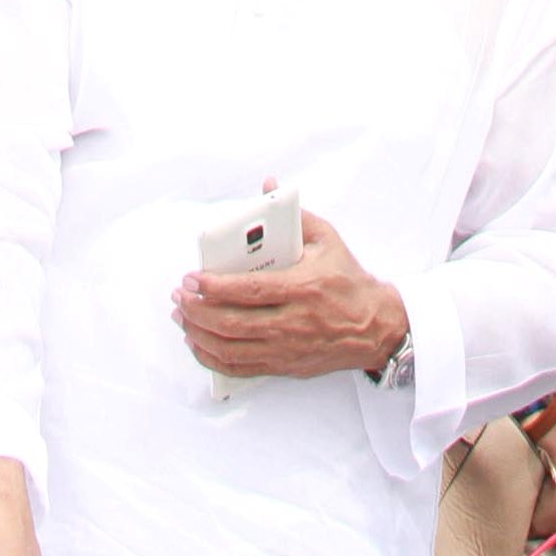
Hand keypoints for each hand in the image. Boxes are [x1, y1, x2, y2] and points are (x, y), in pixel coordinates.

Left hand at [173, 209, 408, 381]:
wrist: (375, 326)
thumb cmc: (348, 280)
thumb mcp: (328, 239)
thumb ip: (296, 214)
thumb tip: (267, 186)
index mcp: (301, 288)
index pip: (249, 291)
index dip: (215, 287)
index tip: (192, 278)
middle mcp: (292, 323)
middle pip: (233, 324)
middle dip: (198, 311)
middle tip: (179, 298)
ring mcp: (287, 349)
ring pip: (231, 349)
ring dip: (199, 335)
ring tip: (182, 318)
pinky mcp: (285, 366)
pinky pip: (241, 369)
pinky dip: (214, 358)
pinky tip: (199, 344)